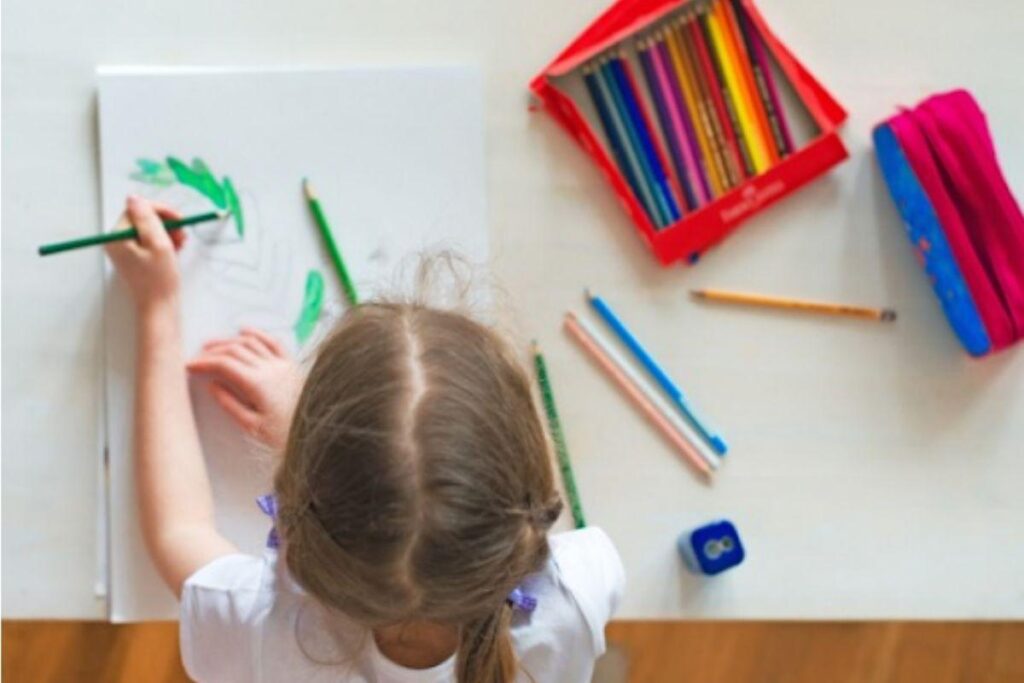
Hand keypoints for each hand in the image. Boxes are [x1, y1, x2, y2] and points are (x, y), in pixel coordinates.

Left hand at [105, 196, 185, 313]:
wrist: (159, 307)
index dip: (161, 211)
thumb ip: (147, 219)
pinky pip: (148, 241)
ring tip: (181, 243)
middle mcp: (117, 242)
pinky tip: (175, 249)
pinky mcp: (134, 258)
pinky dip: (163, 242)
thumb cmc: (159, 279)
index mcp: (117, 237)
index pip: (138, 210)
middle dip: (165, 223)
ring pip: (148, 230)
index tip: (179, 219)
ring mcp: (125, 250)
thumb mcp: (158, 244)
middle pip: (142, 219)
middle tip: (182, 233)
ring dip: (167, 232)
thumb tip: (135, 198)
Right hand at [186, 328, 302, 450]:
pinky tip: (245, 331)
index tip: (189, 365)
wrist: (318, 432)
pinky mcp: (292, 365)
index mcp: (258, 384)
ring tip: (212, 345)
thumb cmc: (287, 435)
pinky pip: (273, 342)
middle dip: (212, 351)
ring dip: (229, 340)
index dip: (204, 362)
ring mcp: (283, 364)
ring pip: (251, 342)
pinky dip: (257, 333)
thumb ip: (230, 404)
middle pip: (235, 350)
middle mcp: (271, 368)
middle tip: (197, 358)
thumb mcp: (253, 426)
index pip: (224, 364)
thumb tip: (213, 385)